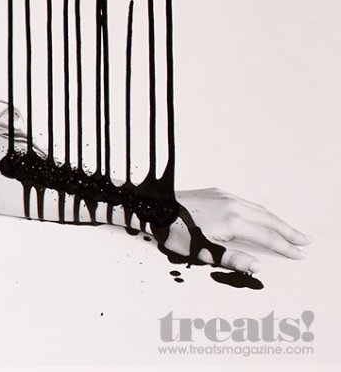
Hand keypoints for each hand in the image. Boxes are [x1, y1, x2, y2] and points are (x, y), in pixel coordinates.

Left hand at [160, 188, 309, 274]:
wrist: (154, 207)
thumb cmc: (175, 232)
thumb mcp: (203, 251)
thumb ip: (233, 259)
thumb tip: (259, 266)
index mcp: (233, 222)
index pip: (267, 237)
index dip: (285, 247)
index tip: (299, 254)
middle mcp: (233, 206)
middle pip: (269, 219)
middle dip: (288, 231)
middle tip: (305, 240)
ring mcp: (225, 197)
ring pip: (259, 208)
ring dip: (276, 220)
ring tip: (289, 230)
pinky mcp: (217, 192)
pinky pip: (246, 202)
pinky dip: (261, 211)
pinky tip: (262, 216)